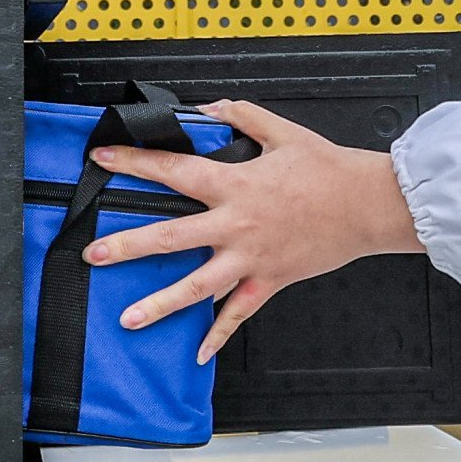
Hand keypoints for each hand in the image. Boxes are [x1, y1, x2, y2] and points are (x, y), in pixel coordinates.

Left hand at [87, 100, 425, 361]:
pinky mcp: (269, 280)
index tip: (103, 160)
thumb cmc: (328, 169)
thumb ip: (241, 116)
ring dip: (160, 303)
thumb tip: (209, 108)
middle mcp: (235, 224)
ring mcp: (250, 258)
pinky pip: (238, 314)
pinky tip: (197, 353)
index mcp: (234, 184)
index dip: (134, 163)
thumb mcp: (282, 130)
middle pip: (171, 237)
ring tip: (128, 318)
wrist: (367, 205)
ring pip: (197, 287)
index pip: (173, 171)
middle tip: (94, 255)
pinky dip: (218, 335)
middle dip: (128, 246)